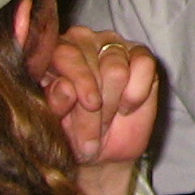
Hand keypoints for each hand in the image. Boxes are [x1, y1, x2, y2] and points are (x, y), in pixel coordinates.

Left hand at [40, 29, 158, 167]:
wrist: (101, 153)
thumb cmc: (71, 134)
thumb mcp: (56, 124)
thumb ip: (55, 103)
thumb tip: (65, 87)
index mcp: (51, 53)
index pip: (64, 53)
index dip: (77, 80)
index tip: (89, 105)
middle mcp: (81, 42)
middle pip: (91, 65)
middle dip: (92, 108)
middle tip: (90, 137)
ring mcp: (112, 45)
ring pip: (116, 70)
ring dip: (111, 105)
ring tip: (104, 124)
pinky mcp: (141, 54)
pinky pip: (143, 65)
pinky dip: (137, 93)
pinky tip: (126, 106)